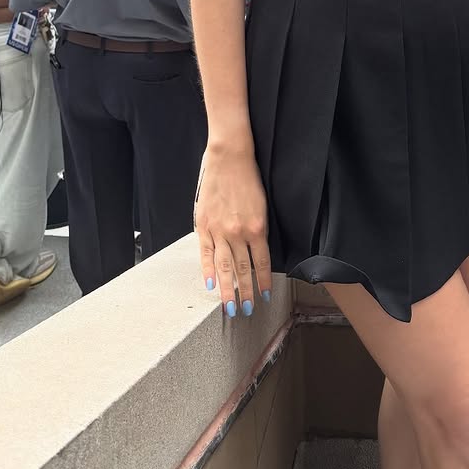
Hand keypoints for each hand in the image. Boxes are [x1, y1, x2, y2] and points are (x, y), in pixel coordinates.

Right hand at [194, 144, 272, 318]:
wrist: (230, 156)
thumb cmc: (249, 176)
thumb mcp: (262, 204)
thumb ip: (258, 229)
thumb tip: (256, 250)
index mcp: (258, 227)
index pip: (262, 262)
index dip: (263, 282)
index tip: (264, 296)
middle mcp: (239, 232)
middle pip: (243, 270)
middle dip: (245, 293)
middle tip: (246, 311)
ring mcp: (219, 230)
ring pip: (225, 267)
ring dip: (228, 290)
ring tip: (229, 307)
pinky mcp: (204, 225)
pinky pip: (206, 254)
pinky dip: (208, 271)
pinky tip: (211, 284)